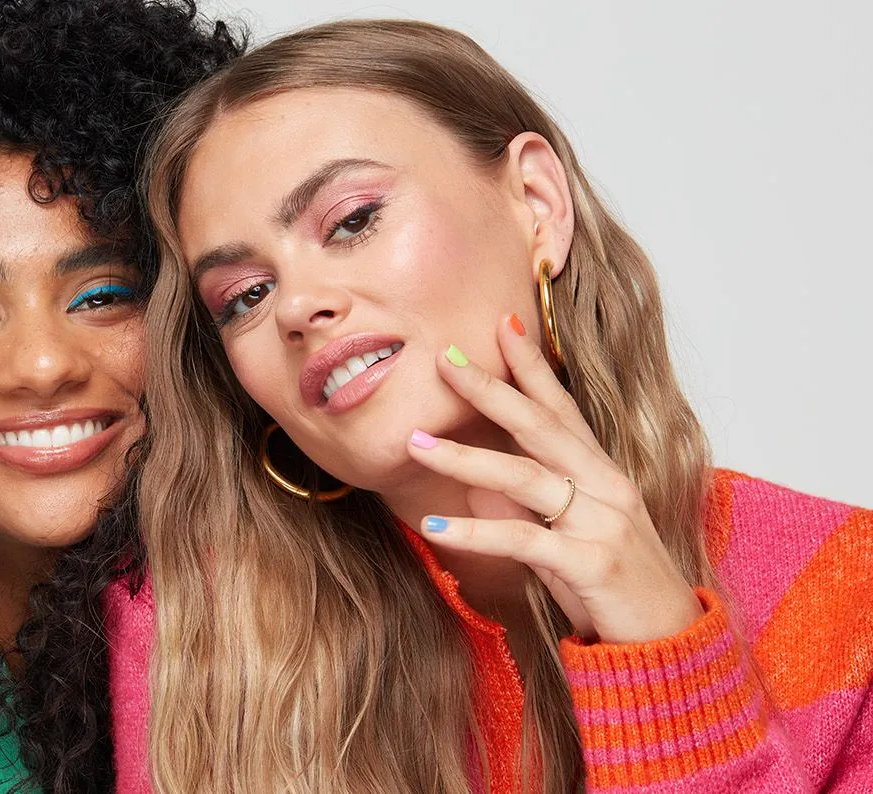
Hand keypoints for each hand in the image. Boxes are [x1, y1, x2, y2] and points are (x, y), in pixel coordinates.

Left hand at [404, 314, 702, 643]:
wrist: (668, 644)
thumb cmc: (613, 586)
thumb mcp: (564, 537)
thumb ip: (523, 507)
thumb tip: (472, 484)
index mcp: (602, 472)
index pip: (562, 407)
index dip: (532, 365)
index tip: (503, 322)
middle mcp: (607, 485)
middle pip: (540, 425)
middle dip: (491, 389)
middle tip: (445, 359)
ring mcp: (601, 522)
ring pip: (524, 475)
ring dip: (464, 457)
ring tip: (415, 442)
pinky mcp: (591, 563)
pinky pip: (523, 540)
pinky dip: (476, 530)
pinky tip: (436, 527)